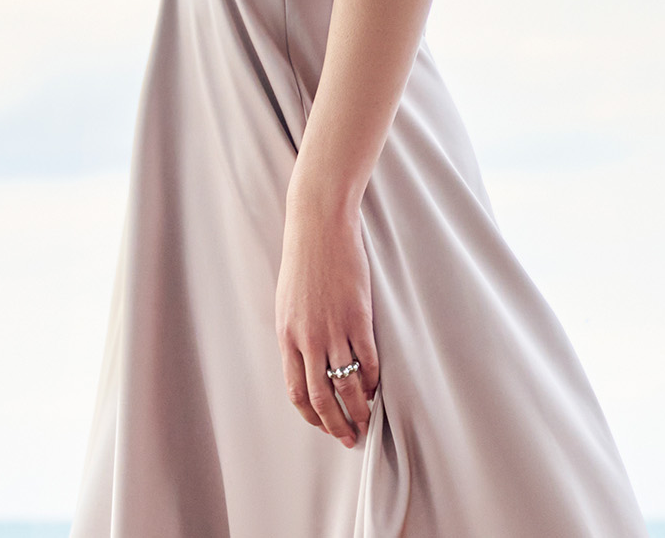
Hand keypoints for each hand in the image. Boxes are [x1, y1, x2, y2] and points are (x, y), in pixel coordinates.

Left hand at [275, 195, 377, 446]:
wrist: (318, 226)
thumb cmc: (303, 261)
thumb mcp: (288, 303)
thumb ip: (297, 335)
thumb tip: (309, 363)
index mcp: (287, 336)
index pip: (297, 391)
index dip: (312, 415)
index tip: (325, 425)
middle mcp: (308, 339)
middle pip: (321, 397)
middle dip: (337, 424)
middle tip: (350, 437)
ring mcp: (334, 329)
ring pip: (347, 385)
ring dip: (359, 409)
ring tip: (368, 420)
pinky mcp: (358, 317)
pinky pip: (368, 360)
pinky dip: (373, 380)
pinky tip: (376, 387)